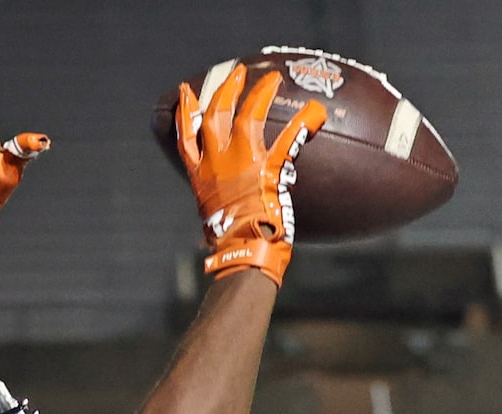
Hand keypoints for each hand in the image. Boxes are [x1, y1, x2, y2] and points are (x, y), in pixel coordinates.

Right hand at [174, 63, 323, 283]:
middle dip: (225, 91)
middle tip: (236, 74)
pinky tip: (316, 111)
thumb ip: (218, 201)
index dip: (184, 113)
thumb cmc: (230, 245)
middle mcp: (217, 165)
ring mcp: (241, 164)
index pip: (186, 138)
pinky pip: (288, 140)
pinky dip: (304, 124)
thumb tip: (223, 210)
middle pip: (215, 116)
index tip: (185, 92)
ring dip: (259, 94)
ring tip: (271, 78)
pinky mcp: (267, 170)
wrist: (241, 253)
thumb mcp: (213, 219)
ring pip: (247, 117)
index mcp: (201, 177)